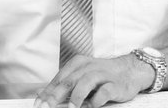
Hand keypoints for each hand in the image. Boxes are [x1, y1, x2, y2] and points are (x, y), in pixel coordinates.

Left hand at [35, 54, 154, 107]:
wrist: (128, 70)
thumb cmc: (102, 75)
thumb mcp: (81, 75)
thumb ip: (64, 84)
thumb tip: (42, 93)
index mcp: (78, 63)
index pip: (59, 78)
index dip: (48, 92)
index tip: (39, 103)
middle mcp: (88, 67)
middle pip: (69, 80)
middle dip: (56, 95)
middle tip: (47, 107)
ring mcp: (102, 75)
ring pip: (86, 82)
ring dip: (76, 96)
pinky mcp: (115, 84)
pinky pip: (105, 91)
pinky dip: (97, 99)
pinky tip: (93, 105)